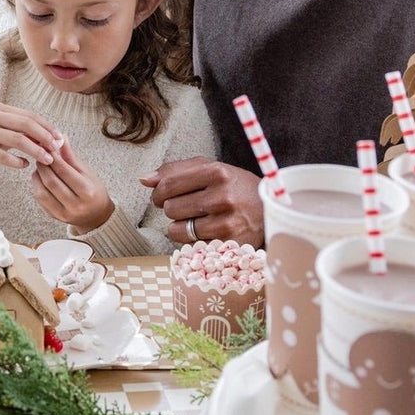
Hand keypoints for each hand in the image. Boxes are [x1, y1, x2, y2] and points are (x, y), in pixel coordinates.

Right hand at [0, 104, 62, 176]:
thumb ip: (20, 131)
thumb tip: (48, 138)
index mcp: (0, 109)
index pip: (30, 116)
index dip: (47, 127)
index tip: (60, 138)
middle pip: (26, 124)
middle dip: (45, 137)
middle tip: (56, 149)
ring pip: (18, 140)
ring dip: (36, 151)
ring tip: (47, 160)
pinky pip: (4, 156)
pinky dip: (17, 162)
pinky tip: (24, 166)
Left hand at [31, 140, 113, 231]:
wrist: (96, 215)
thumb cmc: (93, 190)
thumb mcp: (87, 172)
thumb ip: (71, 156)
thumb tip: (60, 138)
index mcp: (87, 191)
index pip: (64, 171)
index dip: (53, 157)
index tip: (47, 147)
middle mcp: (75, 205)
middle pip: (51, 181)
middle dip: (43, 166)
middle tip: (40, 155)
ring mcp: (64, 213)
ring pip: (42, 192)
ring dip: (37, 176)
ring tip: (40, 167)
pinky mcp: (55, 217)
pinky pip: (40, 200)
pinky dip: (37, 186)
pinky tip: (40, 178)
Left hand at [141, 157, 262, 247]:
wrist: (270, 210)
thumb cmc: (234, 187)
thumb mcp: (211, 169)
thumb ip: (175, 170)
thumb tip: (144, 179)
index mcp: (217, 172)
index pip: (167, 183)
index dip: (159, 191)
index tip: (163, 195)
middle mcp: (222, 196)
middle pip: (169, 208)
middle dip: (171, 208)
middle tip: (185, 207)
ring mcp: (226, 223)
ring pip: (176, 229)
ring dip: (179, 226)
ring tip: (195, 220)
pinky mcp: (227, 245)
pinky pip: (189, 246)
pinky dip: (191, 241)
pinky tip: (205, 232)